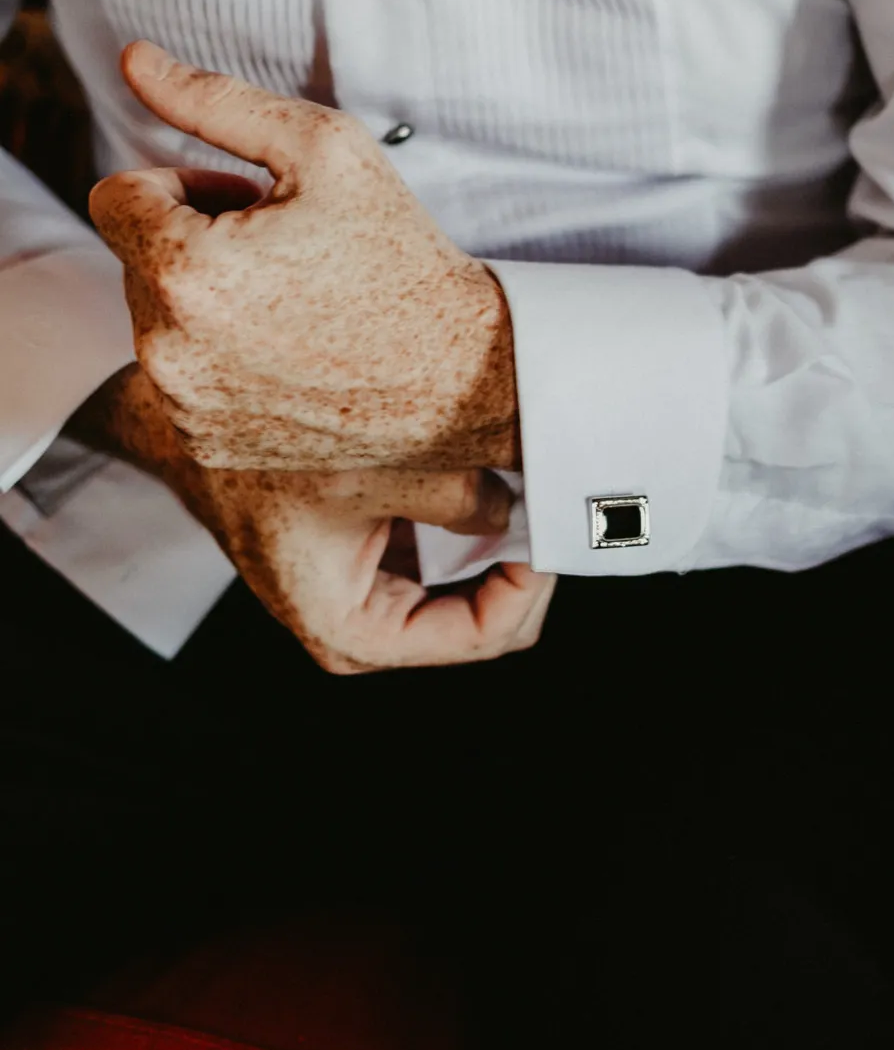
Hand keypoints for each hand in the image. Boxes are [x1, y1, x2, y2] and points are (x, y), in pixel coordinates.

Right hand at [74, 366, 555, 673]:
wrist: (180, 414)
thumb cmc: (258, 446)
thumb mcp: (384, 464)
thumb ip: (469, 495)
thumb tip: (532, 499)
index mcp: (351, 629)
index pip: (482, 634)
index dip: (531, 585)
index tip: (553, 528)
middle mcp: (357, 624)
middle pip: (480, 617)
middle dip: (521, 562)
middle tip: (557, 507)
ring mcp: (362, 590)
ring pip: (465, 582)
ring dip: (500, 538)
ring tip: (530, 488)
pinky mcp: (365, 553)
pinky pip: (440, 550)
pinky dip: (469, 518)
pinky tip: (491, 479)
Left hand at [87, 43, 518, 474]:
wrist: (460, 379)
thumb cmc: (399, 256)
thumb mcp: (323, 150)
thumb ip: (214, 101)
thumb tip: (134, 59)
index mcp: (183, 267)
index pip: (116, 198)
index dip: (183, 188)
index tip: (247, 204)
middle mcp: (166, 349)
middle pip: (135, 262)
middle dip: (193, 246)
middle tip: (286, 254)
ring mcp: (184, 407)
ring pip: (156, 323)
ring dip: (204, 305)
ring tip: (293, 304)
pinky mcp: (204, 448)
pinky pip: (182, 382)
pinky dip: (221, 363)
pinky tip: (291, 357)